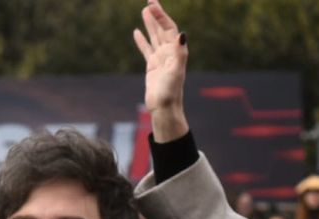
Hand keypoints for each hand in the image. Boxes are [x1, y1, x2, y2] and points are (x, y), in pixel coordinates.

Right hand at [133, 1, 188, 141]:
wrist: (164, 108)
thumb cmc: (171, 91)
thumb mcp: (176, 70)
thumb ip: (179, 51)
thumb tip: (182, 33)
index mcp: (176, 51)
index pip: (169, 27)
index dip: (161, 15)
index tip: (151, 4)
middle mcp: (169, 53)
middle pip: (162, 29)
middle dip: (156, 15)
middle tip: (149, 0)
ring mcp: (160, 59)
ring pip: (154, 36)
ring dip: (150, 24)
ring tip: (144, 11)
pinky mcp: (152, 66)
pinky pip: (146, 49)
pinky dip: (142, 40)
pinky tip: (136, 32)